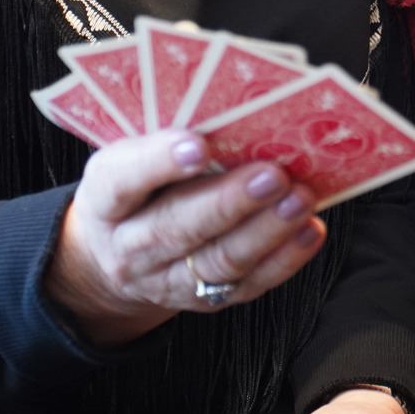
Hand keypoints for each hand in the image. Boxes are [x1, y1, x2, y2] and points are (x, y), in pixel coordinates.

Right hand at [44, 129, 325, 346]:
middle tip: (273, 175)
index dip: (159, 163)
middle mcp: (128, 247)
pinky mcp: (201, 299)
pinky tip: (310, 230)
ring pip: (217, 261)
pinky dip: (283, 259)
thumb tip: (237, 114)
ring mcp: (164, 280)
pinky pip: (245, 285)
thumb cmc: (136, 187)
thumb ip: (167, 140)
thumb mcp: (131, 159)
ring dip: (266, 231)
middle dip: (230, 201)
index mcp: (104, 198)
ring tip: (300, 200)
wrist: (113, 259)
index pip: (123, 181)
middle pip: (177, 227)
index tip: (198, 146)